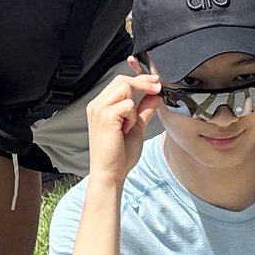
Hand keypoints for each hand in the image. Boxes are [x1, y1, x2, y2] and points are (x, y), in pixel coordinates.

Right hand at [85, 65, 164, 183]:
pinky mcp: (105, 116)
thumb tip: (154, 96)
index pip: (119, 82)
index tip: (155, 82)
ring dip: (134, 105)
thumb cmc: (119, 156)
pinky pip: (128, 104)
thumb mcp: (136, 127)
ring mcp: (99, 109)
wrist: (109, 174)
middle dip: (142, 82)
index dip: (139, 80)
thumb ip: (143, 110)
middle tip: (158, 88)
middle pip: (121, 80)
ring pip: (125, 87)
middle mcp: (96, 105)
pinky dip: (132, 117)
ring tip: (130, 124)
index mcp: (100, 106)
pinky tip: (126, 130)